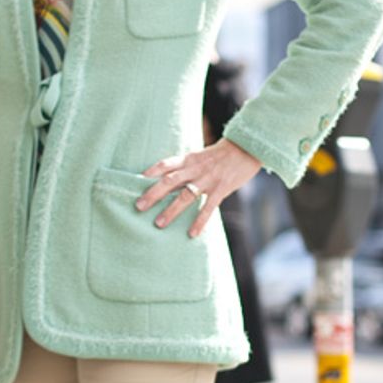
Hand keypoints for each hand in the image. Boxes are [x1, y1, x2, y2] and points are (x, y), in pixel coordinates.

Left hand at [137, 138, 261, 236]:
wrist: (246, 148)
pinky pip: (209, 207)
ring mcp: (208, 179)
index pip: (166, 164)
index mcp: (189, 159)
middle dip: (153, 194)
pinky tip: (192, 234)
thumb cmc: (220, 155)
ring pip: (186, 196)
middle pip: (170, 181)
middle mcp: (195, 169)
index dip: (151, 172)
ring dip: (171, 210)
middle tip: (139, 207)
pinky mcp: (221, 189)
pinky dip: (200, 221)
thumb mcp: (200, 156)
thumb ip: (185, 168)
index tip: (136, 181)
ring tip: (159, 224)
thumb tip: (165, 181)